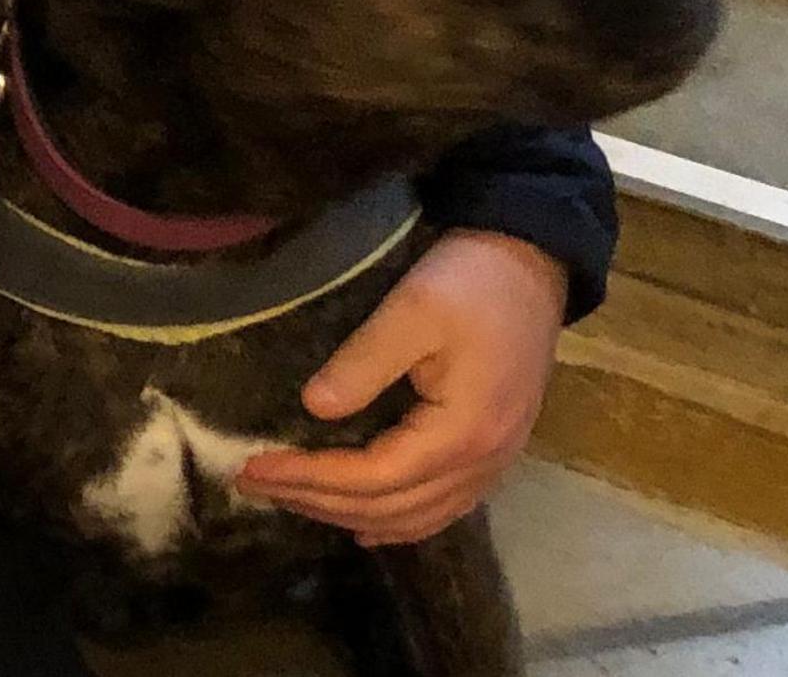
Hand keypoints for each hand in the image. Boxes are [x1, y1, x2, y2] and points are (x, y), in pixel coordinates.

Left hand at [236, 230, 566, 545]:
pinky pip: (443, 509)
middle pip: (390, 507)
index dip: (311, 478)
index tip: (255, 467)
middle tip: (255, 484)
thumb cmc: (472, 281)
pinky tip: (366, 525)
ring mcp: (493, 463)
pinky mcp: (494, 453)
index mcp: (462, 432)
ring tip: (295, 500)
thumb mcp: (413, 308)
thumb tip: (314, 408)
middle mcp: (482, 462)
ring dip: (351, 516)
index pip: (373, 477)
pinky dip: (398, 522)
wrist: (532, 263)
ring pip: (415, 517)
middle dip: (317, 501)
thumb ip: (365, 361)